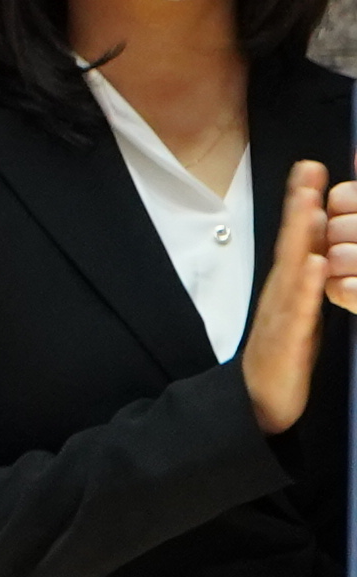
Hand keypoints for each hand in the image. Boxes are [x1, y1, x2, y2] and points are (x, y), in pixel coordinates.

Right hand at [241, 161, 355, 434]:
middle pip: (290, 244)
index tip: (313, 168)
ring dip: (301, 235)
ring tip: (312, 203)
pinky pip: (298, 309)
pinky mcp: (286, 342)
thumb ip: (306, 285)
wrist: (257, 408)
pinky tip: (315, 263)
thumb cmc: (283, 362)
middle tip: (311, 169)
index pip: (296, 239)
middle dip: (301, 205)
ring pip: (292, 269)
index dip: (303, 203)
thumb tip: (319, 250)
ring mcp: (280, 316)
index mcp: (287, 289)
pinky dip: (306, 284)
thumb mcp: (299, 318)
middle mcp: (280, 295)